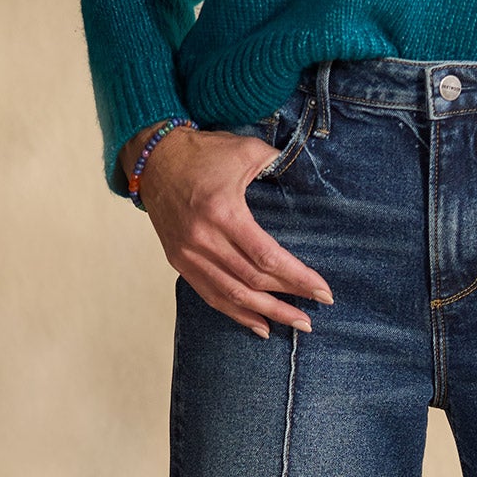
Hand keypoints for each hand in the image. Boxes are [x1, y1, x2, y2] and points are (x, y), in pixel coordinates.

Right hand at [123, 124, 333, 337]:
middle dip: (288, 300)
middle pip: (254, 281)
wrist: (153, 158)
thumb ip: (276, 163)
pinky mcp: (180, 262)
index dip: (298, 278)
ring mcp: (189, 254)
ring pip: (234, 295)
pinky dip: (237, 315)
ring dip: (268, 313)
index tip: (323, 292)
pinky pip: (212, 296)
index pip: (268, 257)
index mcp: (223, 212)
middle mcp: (204, 238)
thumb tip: (306, 179)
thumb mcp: (243, 150)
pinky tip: (261, 326)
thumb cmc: (202, 153)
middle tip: (313, 317)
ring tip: (296, 324)